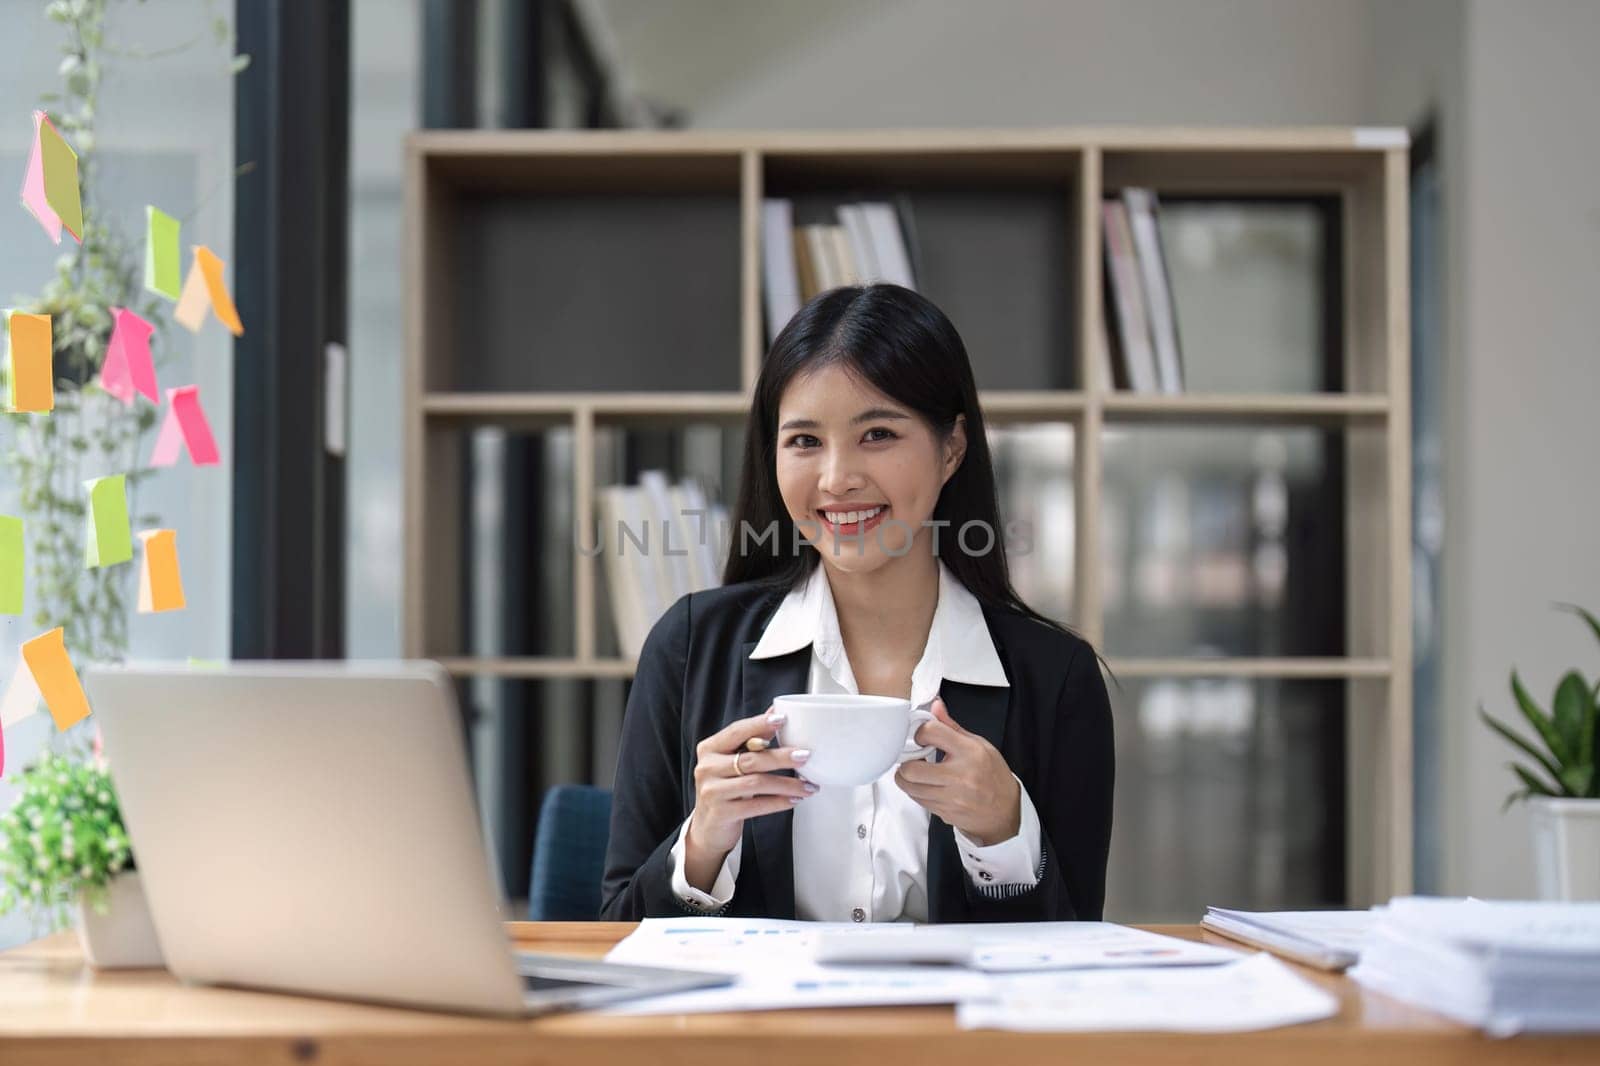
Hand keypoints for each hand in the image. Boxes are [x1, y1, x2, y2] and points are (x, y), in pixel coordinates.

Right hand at [683, 706, 816, 891]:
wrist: (708, 828)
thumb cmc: (725, 789)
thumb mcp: (733, 761)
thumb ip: (752, 739)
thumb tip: (775, 713)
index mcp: (709, 749)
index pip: (736, 731)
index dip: (759, 724)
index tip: (783, 719)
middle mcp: (707, 768)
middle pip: (750, 759)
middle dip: (782, 757)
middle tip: (805, 755)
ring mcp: (711, 791)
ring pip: (756, 783)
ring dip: (787, 784)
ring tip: (808, 785)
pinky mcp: (721, 813)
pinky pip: (756, 805)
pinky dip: (779, 802)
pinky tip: (794, 800)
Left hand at [895, 697, 1020, 845]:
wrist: (1004, 811)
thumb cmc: (993, 776)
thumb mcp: (979, 744)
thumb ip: (952, 726)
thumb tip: (936, 706)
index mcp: (969, 752)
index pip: (931, 733)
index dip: (921, 733)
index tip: (923, 737)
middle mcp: (959, 776)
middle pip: (911, 769)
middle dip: (906, 762)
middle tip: (912, 759)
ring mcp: (951, 798)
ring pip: (910, 788)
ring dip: (907, 778)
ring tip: (917, 772)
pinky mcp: (944, 812)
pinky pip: (918, 801)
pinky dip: (917, 791)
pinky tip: (926, 785)